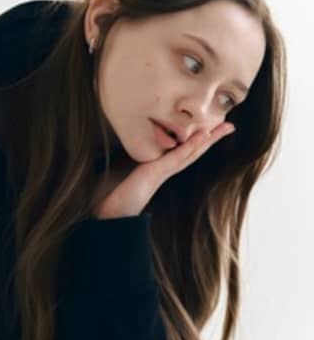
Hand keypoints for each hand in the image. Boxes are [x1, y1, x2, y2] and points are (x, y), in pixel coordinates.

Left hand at [92, 122, 235, 218]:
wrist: (110, 213)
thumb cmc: (117, 193)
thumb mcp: (127, 170)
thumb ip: (134, 161)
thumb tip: (131, 149)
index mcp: (160, 168)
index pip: (184, 151)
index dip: (199, 140)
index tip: (212, 128)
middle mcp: (165, 170)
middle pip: (193, 151)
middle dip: (211, 138)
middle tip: (229, 126)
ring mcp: (163, 171)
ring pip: (191, 153)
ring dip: (208, 140)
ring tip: (226, 128)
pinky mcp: (156, 172)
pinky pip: (178, 157)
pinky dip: (192, 146)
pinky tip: (204, 135)